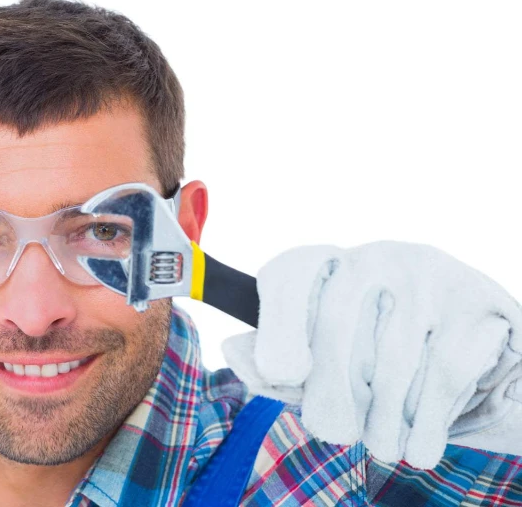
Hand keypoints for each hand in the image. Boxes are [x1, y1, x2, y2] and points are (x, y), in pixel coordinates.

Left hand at [222, 241, 521, 468]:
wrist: (466, 346)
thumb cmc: (372, 357)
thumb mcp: (318, 359)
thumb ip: (272, 362)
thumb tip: (232, 349)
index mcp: (326, 265)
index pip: (290, 278)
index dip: (278, 325)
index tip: (284, 371)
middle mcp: (374, 258)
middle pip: (336, 328)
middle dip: (332, 394)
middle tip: (336, 431)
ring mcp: (426, 275)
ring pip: (391, 363)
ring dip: (384, 420)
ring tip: (383, 444)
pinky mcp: (472, 304)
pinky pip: (442, 376)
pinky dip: (427, 424)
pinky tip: (417, 445)